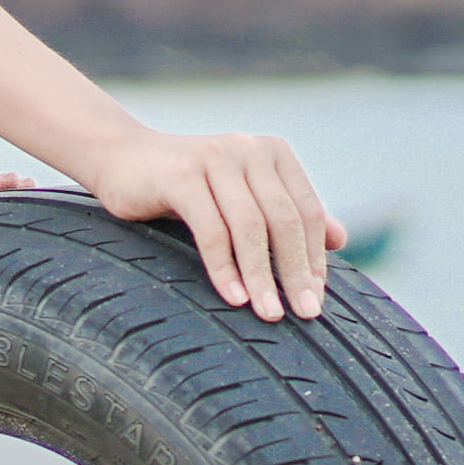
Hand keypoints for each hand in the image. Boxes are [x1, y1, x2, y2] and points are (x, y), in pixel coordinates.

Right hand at [77, 127, 340, 319]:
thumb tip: (340, 240)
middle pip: (284, 220)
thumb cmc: (189, 186)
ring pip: (250, 227)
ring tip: (269, 314)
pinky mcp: (181, 175)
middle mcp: (248, 149)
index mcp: (272, 153)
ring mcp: (215, 158)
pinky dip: (225, 268)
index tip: (316, 299)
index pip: (306, 212)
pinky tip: (233, 297)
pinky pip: (211, 230)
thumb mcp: (243, 196)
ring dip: (262, 276)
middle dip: (296, 272)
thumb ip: (288, 213)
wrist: (123, 160)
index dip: (315, 258)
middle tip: (305, 314)